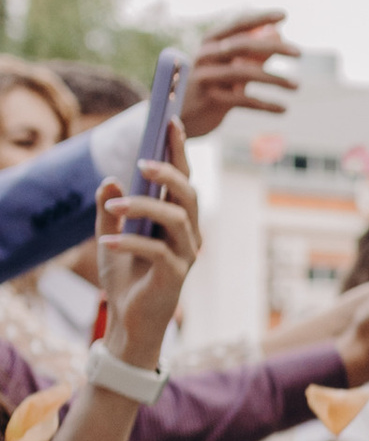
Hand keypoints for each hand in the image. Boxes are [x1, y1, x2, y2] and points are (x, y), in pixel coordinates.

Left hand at [97, 141, 199, 371]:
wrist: (128, 320)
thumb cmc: (125, 278)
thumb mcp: (109, 235)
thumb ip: (110, 208)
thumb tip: (110, 180)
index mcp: (176, 219)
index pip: (183, 178)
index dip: (179, 149)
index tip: (170, 120)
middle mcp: (188, 233)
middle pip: (189, 193)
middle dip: (169, 172)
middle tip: (142, 162)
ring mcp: (186, 254)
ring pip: (177, 217)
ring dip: (145, 206)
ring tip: (114, 208)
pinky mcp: (176, 275)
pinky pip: (157, 250)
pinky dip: (131, 242)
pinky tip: (108, 241)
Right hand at [178, 13, 297, 138]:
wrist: (180, 118)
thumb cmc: (209, 88)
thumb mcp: (231, 69)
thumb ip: (253, 54)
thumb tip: (279, 35)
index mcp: (211, 43)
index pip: (238, 24)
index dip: (261, 18)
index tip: (284, 15)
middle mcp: (206, 55)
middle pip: (243, 45)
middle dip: (274, 47)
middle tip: (300, 52)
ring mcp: (205, 76)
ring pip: (244, 72)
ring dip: (275, 79)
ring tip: (297, 86)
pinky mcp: (209, 99)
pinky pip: (243, 100)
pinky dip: (266, 104)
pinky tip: (283, 109)